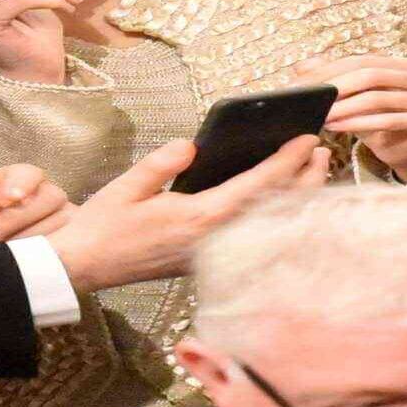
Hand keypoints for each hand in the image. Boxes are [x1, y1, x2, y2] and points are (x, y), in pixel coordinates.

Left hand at [0, 165, 71, 248]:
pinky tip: (26, 263)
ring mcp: (47, 226)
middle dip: (21, 215)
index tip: (8, 198)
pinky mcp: (56, 251)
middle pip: (50, 195)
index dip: (23, 182)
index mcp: (5, 186)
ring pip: (62, 220)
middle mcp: (32, 202)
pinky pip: (68, 246)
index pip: (28, 173)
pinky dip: (50, 253)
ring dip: (34, 236)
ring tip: (3, 253)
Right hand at [47, 134, 332, 292]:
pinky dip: (271, 211)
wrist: (85, 267)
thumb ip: (162, 163)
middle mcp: (212, 239)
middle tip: (322, 151)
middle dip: (302, 179)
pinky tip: (279, 197)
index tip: (308, 140)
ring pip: (265, 222)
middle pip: (272, 208)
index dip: (286, 162)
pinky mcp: (206, 257)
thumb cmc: (104, 226)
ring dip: (292, 196)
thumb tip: (191, 145)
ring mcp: (211, 251)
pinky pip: (250, 231)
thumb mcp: (128, 186)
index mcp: (197, 218)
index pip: (255, 187)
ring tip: (311, 170)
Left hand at [311, 54, 406, 180]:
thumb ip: (342, 81)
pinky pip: (392, 119)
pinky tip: (340, 127)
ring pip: (381, 97)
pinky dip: (362, 123)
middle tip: (312, 98)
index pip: (368, 61)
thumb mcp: (366, 101)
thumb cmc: (392, 130)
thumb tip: (305, 67)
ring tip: (323, 116)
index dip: (335, 69)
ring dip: (347, 107)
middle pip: (374, 75)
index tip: (306, 81)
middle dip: (339, 87)